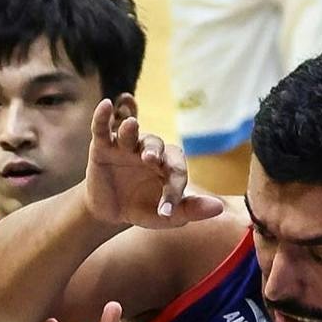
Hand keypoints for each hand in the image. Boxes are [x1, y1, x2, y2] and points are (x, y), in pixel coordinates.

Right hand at [83, 99, 224, 229]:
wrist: (110, 213)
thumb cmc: (143, 209)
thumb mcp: (166, 216)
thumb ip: (191, 210)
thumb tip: (219, 208)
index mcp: (168, 164)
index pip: (175, 170)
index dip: (173, 189)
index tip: (165, 212)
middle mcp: (148, 150)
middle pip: (155, 144)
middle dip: (153, 151)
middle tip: (149, 159)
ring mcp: (125, 146)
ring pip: (130, 133)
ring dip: (130, 130)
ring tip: (131, 125)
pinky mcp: (102, 146)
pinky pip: (102, 127)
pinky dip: (103, 116)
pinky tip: (106, 105)